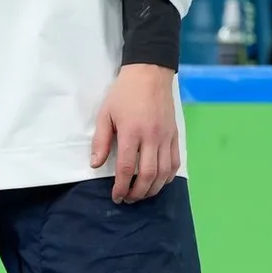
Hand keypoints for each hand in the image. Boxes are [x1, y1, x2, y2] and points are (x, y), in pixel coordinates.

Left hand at [90, 64, 180, 202]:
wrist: (150, 73)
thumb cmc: (124, 93)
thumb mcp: (105, 114)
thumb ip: (101, 141)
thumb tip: (96, 165)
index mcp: (132, 132)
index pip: (127, 167)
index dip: (121, 186)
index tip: (115, 196)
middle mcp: (152, 137)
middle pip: (148, 174)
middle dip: (137, 192)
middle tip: (128, 199)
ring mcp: (166, 137)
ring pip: (164, 172)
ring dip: (153, 188)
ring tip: (142, 194)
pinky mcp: (175, 135)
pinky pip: (175, 162)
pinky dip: (168, 176)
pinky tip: (159, 182)